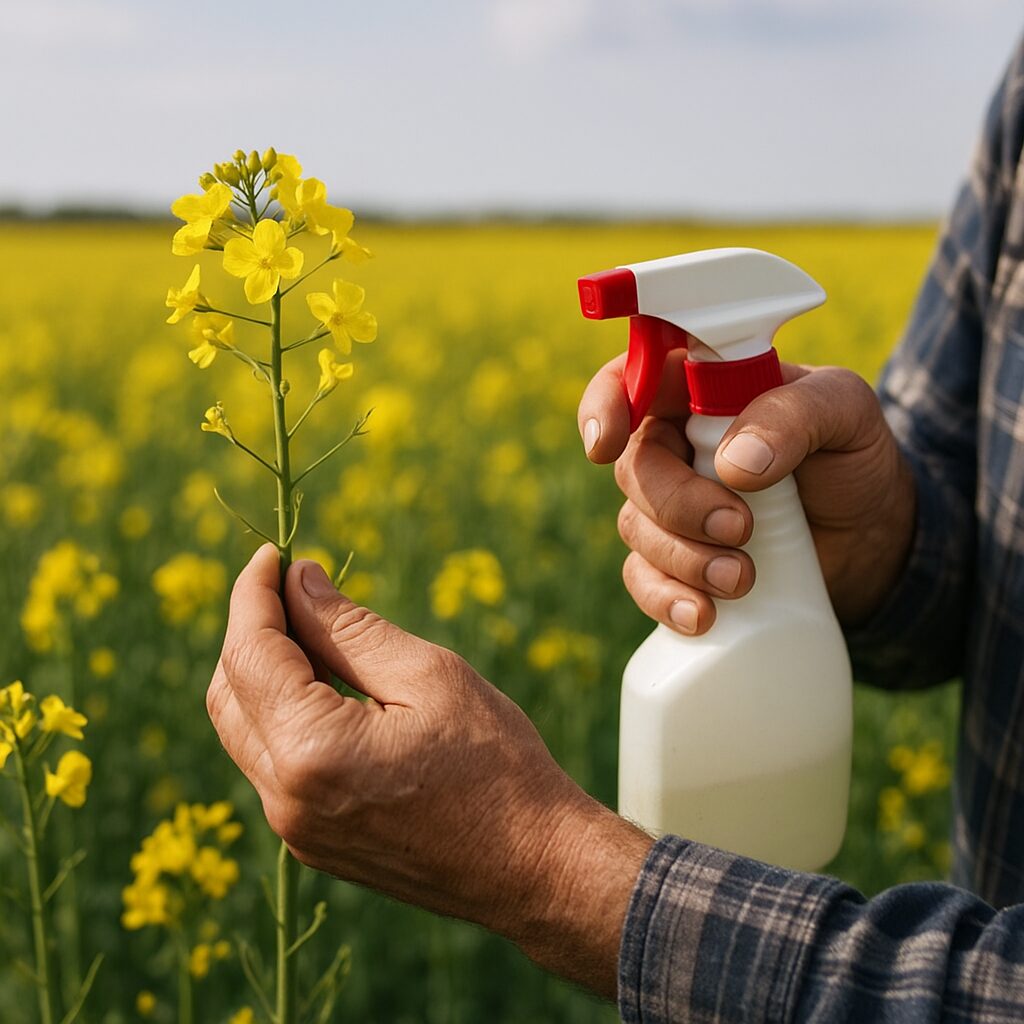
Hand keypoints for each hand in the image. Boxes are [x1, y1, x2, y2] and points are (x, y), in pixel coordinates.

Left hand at [207, 544, 652, 997]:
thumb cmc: (496, 765)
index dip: (253, 595)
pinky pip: (271, 765)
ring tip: (312, 629)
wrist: (532, 866)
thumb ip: (349, 628)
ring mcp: (295, 829)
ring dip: (263, 673)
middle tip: (291, 587)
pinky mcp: (313, 843)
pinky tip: (325, 686)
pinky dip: (281, 714)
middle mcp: (284, 799)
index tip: (273, 554)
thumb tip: (297, 581)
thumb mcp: (428, 676)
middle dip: (250, 631)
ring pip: (242, 731)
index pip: (249, 653)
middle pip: (229, 694)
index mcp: (311, 752)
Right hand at [578, 351, 916, 633]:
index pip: (631, 379)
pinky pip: (644, 581)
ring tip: (742, 578)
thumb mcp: (846, 412)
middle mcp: (675, 445)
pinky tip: (702, 615)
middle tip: (739, 527)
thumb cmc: (851, 457)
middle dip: (676, 504)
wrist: (873, 538)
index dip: (605, 405)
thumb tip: (735, 463)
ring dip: (682, 558)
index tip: (607, 444)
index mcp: (700, 390)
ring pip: (635, 528)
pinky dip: (666, 599)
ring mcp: (672, 508)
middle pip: (634, 468)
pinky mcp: (678, 562)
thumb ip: (796, 416)